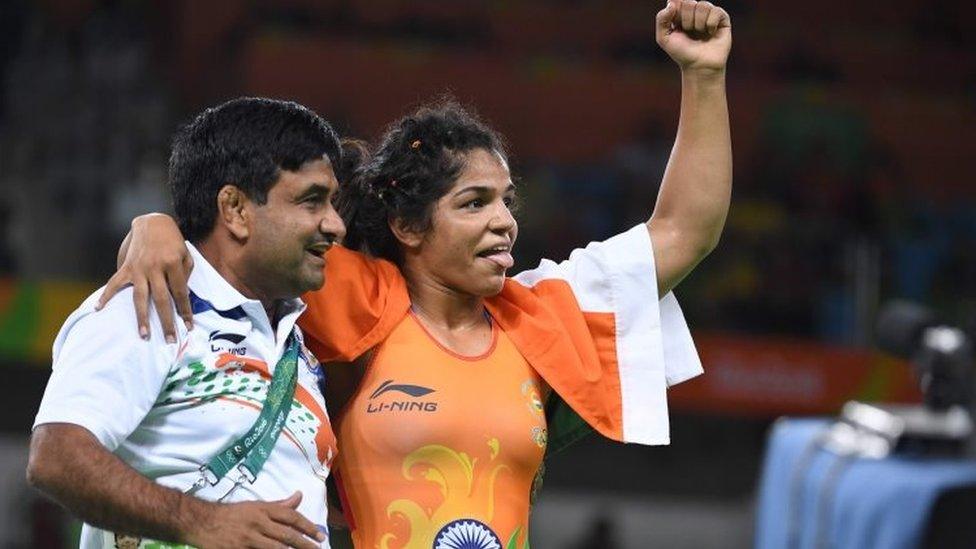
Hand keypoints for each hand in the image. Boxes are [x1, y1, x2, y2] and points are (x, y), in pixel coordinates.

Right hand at [96, 213, 192, 342]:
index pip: (180, 293)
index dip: (185, 311)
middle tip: (170, 341)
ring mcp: (138, 268)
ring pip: (140, 297)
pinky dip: (105, 295)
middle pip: (161, 300)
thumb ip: (184, 276)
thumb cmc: (173, 241)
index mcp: (173, 263)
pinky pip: (114, 283)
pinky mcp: (126, 267)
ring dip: (142, 318)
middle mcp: (155, 267)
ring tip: (144, 335)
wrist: (153, 222)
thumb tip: (180, 298)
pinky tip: (98, 309)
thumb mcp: (185, 255)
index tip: (189, 327)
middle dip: (166, 322)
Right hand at [186, 492, 324, 548]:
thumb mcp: (256, 505)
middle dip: (305, 543)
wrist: (202, 522)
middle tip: (318, 548)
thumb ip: (279, 505)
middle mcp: (257, 523)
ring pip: (275, 548)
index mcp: (263, 510)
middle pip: (286, 534)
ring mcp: (247, 539)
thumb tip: (299, 496)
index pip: (290, 517)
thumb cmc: (233, 514)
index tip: (319, 534)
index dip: (307, 526)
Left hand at [656, 0, 731, 72]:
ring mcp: (709, 14)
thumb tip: (671, 2)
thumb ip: (661, 19)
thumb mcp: (663, 38)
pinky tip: (710, 33)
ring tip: (700, 34)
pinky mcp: (722, 18)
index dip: (677, 11)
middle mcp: (695, 12)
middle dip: (687, 20)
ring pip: (703, 5)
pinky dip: (711, 24)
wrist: (699, 66)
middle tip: (689, 32)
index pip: (677, 1)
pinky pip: (716, 11)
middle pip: (689, 2)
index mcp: (680, 14)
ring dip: (699, 23)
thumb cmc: (681, 53)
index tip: (677, 24)